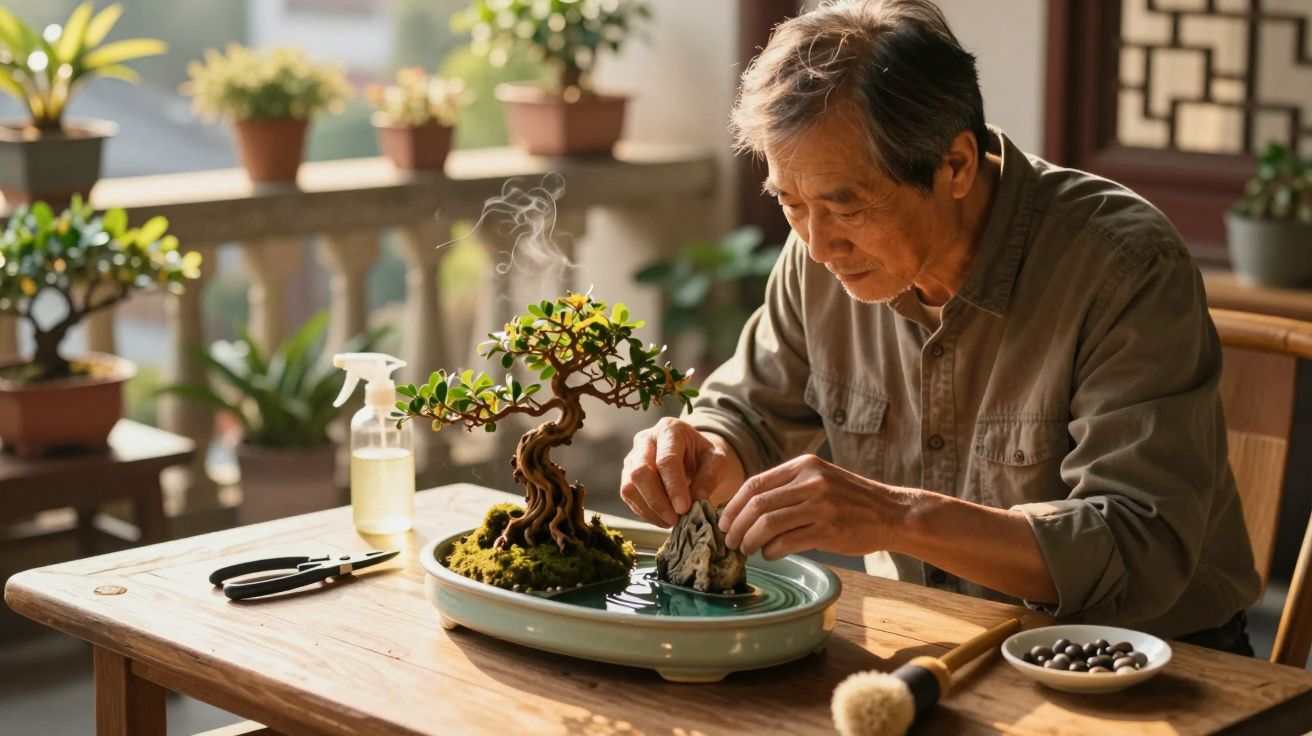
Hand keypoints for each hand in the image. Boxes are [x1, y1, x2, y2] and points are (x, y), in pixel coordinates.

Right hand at [620, 417, 733, 526]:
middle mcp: (645, 440)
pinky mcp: (627, 474)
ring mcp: (632, 457)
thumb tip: (697, 498)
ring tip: (671, 522)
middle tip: (675, 519)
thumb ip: (711, 476)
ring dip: (650, 509)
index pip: (667, 459)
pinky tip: (662, 519)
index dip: (674, 486)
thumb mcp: (717, 461)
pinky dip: (644, 512)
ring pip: (629, 486)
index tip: (684, 508)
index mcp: (670, 430)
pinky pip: (628, 496)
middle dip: (657, 501)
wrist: (692, 455)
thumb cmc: (704, 456)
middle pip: (640, 472)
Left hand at [719, 454, 904, 559]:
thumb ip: (789, 487)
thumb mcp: (820, 479)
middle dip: (736, 526)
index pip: (755, 484)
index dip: (733, 505)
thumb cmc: (851, 500)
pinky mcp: (828, 530)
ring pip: (768, 524)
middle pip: (757, 504)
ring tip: (746, 550)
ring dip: (750, 541)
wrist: (892, 513)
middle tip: (730, 542)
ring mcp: (821, 505)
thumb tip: (745, 509)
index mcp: (804, 466)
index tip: (723, 522)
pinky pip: (786, 543)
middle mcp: (811, 482)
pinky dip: (771, 551)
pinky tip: (770, 554)